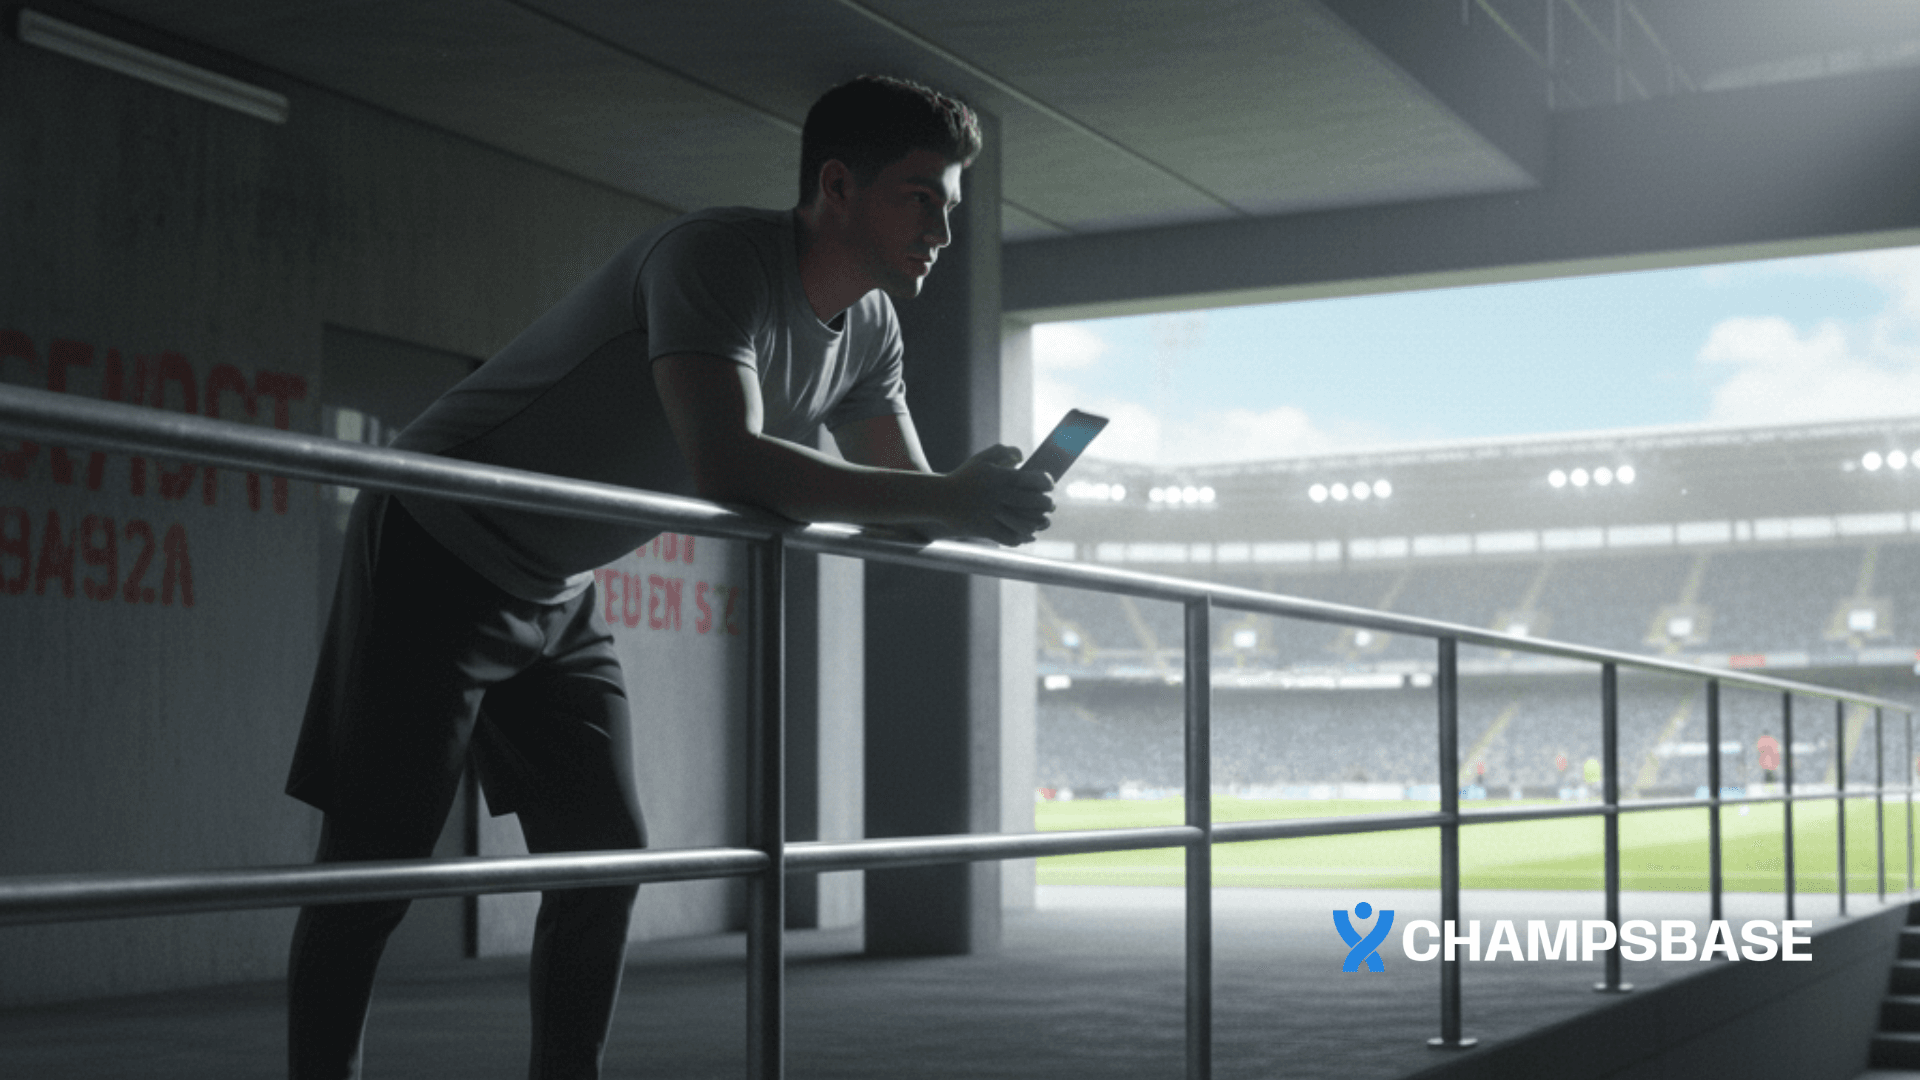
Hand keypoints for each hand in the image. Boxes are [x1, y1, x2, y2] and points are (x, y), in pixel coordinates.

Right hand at [937, 444, 1053, 545]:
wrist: (939, 498)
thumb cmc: (963, 477)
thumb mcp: (981, 459)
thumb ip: (1002, 451)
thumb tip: (1022, 456)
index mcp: (1002, 477)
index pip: (1036, 479)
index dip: (1048, 482)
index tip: (1049, 485)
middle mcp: (999, 496)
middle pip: (1036, 502)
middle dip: (1048, 504)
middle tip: (1050, 505)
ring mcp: (992, 514)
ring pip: (1026, 523)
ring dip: (1038, 523)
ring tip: (1042, 522)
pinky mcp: (985, 529)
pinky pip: (1009, 537)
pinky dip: (1022, 538)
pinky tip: (1028, 536)